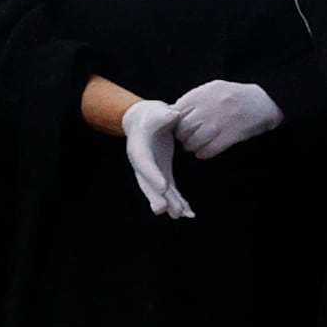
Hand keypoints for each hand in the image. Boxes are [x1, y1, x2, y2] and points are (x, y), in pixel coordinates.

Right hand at [119, 99, 193, 221]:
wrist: (145, 120)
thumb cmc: (150, 114)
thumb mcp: (155, 111)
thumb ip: (163, 114)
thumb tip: (172, 114)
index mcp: (138, 148)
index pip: (145, 163)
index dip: (153, 176)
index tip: (163, 186)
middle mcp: (143, 164)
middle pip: (147, 183)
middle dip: (155, 197)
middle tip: (163, 209)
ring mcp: (153, 171)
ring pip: (159, 191)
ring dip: (170, 203)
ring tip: (181, 215)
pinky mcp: (163, 173)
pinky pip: (170, 190)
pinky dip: (178, 201)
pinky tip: (188, 213)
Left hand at [164, 78, 283, 159]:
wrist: (266, 101)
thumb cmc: (236, 96)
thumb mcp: (214, 89)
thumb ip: (193, 99)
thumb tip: (171, 113)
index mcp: (204, 93)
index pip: (176, 112)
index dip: (175, 122)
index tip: (180, 126)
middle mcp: (210, 106)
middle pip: (183, 129)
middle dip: (183, 136)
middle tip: (188, 138)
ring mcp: (220, 122)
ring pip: (193, 142)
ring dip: (192, 146)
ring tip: (196, 145)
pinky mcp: (231, 136)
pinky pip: (208, 150)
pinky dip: (203, 153)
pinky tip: (206, 150)